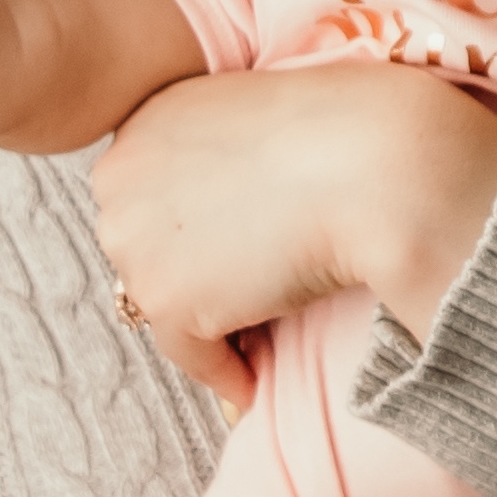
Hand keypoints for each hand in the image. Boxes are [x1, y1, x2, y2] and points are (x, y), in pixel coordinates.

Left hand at [87, 58, 496, 405]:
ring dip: (205, 321)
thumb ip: (218, 156)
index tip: (230, 251)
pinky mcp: (165, 299)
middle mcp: (118, 175)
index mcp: (144, 118)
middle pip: (142, 248)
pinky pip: (190, 355)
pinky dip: (224, 371)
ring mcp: (134, 240)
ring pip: (163, 302)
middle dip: (188, 272)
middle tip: (244, 295)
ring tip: (258, 335)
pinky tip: (256, 379)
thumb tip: (220, 221)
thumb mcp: (257, 118)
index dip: (190, 229)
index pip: (150, 194)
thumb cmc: (347, 131)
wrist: (377, 165)